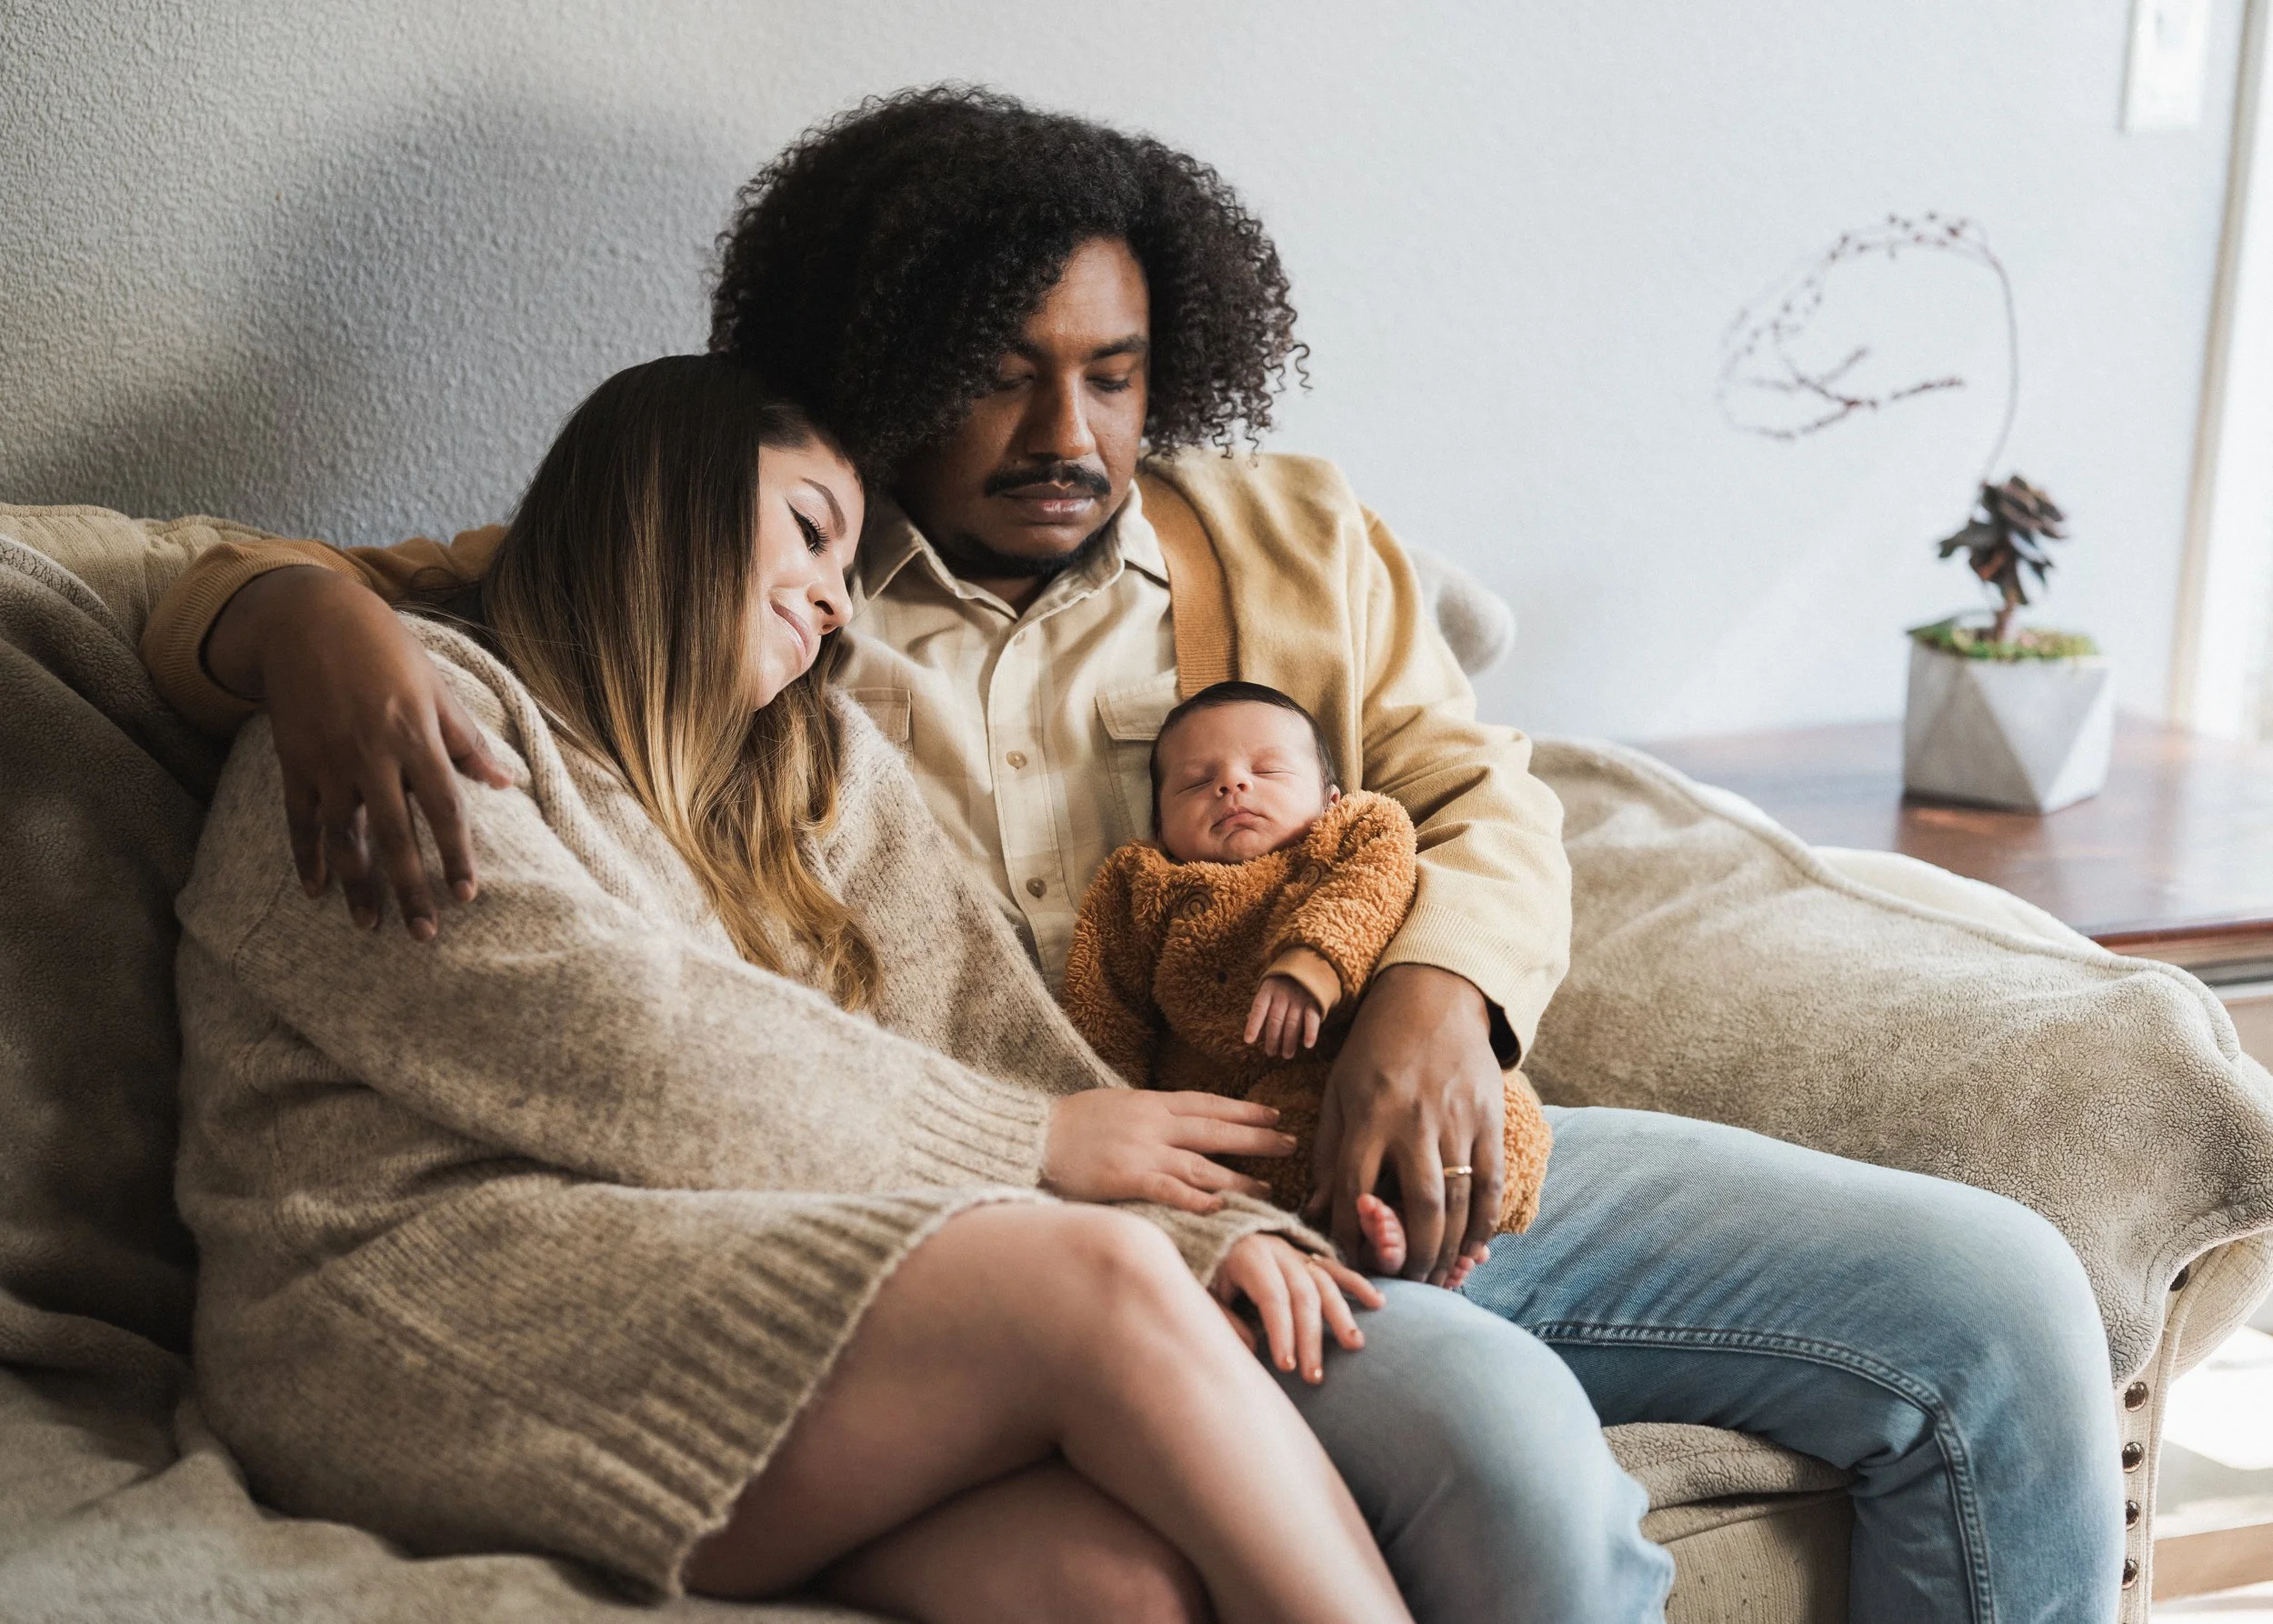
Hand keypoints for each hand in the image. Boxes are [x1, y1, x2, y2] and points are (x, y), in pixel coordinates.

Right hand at [207, 567, 510, 938]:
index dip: (455, 854)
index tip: (466, 895)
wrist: (307, 617)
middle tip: (424, 934)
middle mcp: (371, 754)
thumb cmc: (384, 649)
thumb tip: (505, 783)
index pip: (443, 807)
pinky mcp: (295, 761)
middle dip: (410, 887)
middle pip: (395, 835)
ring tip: (369, 925)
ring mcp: (329, 761)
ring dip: (357, 885)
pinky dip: (307, 856)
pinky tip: (317, 890)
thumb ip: (466, 740)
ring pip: (344, 836)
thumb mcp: (434, 686)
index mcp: (414, 736)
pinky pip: (300, 819)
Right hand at [1042, 1089, 1294, 1214]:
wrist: (1032, 1136)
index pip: (1208, 1104)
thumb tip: (1173, 1121)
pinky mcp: (1128, 1179)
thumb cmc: (1069, 1124)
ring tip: (1268, 1189)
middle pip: (1216, 1131)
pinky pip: (1171, 1190)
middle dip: (1256, 1139)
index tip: (1272, 1114)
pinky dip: (1198, 1198)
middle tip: (1290, 1143)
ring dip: (1239, 1177)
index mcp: (1151, 1103)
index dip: (1243, 1110)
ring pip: (1203, 1164)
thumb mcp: (1115, 1105)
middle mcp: (1154, 1124)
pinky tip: (1222, 1207)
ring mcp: (1143, 1151)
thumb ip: (1147, 1115)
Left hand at [1210, 1233, 1382, 1383]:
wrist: (1207, 1234)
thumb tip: (1253, 1348)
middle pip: (1302, 1294)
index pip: (1272, 1297)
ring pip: (1324, 1283)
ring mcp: (1296, 1251)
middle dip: (1310, 1337)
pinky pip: (1336, 1269)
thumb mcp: (1203, 1293)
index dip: (1281, 1332)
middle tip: (1314, 1376)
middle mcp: (1277, 1250)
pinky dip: (1357, 1284)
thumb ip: (1224, 1319)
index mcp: (1248, 1255)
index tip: (1286, 1366)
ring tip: (1353, 1345)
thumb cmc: (1203, 1272)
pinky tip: (1376, 1303)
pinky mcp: (1308, 1256)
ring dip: (1340, 1315)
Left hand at [1243, 973, 1321, 1059]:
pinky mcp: (1314, 1002)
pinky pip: (1312, 1019)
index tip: (1248, 1041)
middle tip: (1270, 1053)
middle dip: (1272, 1039)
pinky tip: (1307, 1045)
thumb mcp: (1269, 989)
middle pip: (1275, 1020)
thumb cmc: (1283, 984)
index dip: (1253, 1025)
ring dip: (1289, 1042)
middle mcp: (1283, 994)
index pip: (1258, 1009)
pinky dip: (1310, 1032)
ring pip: (1292, 1023)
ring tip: (1286, 1054)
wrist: (1310, 966)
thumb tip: (1249, 1027)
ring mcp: (1299, 998)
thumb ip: (1261, 1008)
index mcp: (1268, 990)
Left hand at [1305, 963, 1503, 1285]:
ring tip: (1436, 1277)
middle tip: (1405, 1284)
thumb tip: (1317, 1212)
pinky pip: (1492, 1183)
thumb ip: (1330, 1153)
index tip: (1349, 1261)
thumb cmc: (1375, 1048)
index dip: (1352, 1234)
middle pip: (1419, 1207)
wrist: (1434, 996)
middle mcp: (1415, 1120)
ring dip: (1449, 1249)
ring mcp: (1458, 1120)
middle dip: (1412, 1256)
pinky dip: (1485, 1224)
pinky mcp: (1490, 1118)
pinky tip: (1473, 1250)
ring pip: (1460, 1202)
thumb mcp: (1339, 1091)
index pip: (1356, 1190)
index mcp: (1370, 1114)